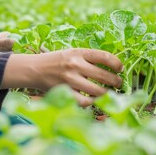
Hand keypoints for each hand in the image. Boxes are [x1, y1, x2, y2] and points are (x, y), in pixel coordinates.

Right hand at [2, 48, 123, 105]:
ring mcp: (70, 79)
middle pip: (104, 75)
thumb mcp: (72, 52)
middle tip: (118, 84)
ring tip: (109, 93)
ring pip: (97, 91)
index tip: (120, 68)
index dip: (116, 64)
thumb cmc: (57, 61)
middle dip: (115, 81)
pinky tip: (94, 100)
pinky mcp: (65, 92)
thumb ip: (89, 58)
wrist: (35, 68)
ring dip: (107, 93)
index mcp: (78, 52)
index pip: (104, 56)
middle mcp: (75, 65)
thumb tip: (112, 66)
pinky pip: (85, 101)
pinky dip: (92, 102)